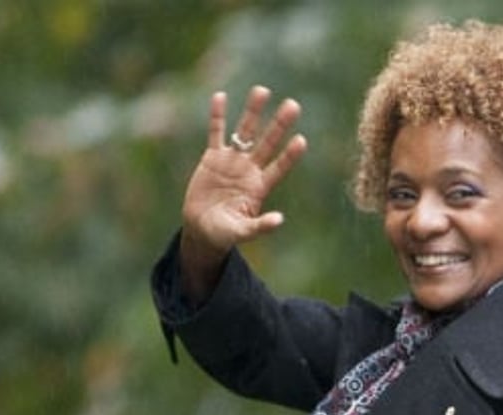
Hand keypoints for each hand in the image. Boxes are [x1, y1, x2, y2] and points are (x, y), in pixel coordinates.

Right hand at [179, 86, 306, 302]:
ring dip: (253, 112)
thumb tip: (279, 220)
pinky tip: (221, 96)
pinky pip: (215, 132)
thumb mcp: (241, 232)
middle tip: (293, 105)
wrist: (201, 229)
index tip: (301, 140)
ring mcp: (231, 161)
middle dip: (279, 125)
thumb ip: (259, 226)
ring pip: (244, 132)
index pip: (279, 167)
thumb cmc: (224, 234)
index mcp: (259, 187)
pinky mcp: (212, 158)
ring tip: (262, 90)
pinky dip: (217, 116)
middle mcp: (249, 170)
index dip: (289, 155)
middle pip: (267, 142)